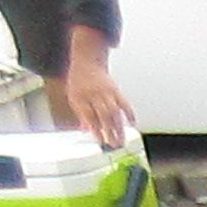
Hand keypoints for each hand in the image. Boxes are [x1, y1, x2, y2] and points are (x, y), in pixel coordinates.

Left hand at [59, 28, 132, 149]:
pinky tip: (132, 123)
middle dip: (110, 131)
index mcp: (81, 97)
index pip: (89, 115)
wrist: (87, 62)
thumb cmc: (79, 82)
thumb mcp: (74, 97)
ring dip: (119, 126)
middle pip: (103, 115)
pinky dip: (129, 113)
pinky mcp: (115, 89)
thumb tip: (85, 130)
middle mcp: (94, 94)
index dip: (95, 129)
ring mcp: (106, 91)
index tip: (101, 141)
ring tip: (122, 140)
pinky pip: (124, 102)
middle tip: (114, 144)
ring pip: (114, 111)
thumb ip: (80, 114)